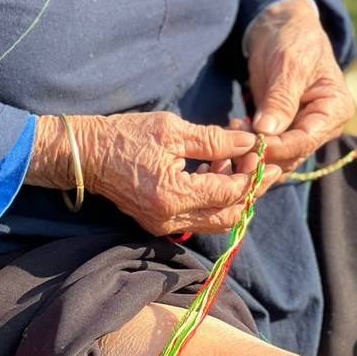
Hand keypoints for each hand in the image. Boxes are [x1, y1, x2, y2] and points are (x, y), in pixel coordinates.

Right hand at [28, 113, 280, 235]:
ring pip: (216, 221)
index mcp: (173, 194)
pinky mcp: (158, 223)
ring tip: (237, 162)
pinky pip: (198, 218)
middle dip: (250, 190)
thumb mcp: (172, 129)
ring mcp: (163, 225)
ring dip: (233, 196)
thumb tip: (250, 143)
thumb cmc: (125, 135)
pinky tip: (214, 171)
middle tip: (264, 165)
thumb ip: (214, 140)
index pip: (229, 192)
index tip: (271, 158)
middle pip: (228, 215)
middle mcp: (170, 218)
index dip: (254, 175)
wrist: (85, 154)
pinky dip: (213, 199)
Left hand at [242, 0, 354, 171]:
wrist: (281, 27)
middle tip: (233, 143)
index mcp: (335, 109)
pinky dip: (250, 144)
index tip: (251, 144)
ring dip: (253, 151)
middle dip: (263, 152)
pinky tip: (233, 130)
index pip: (306, 140)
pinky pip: (269, 146)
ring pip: (279, 156)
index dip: (278, 147)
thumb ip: (281, 99)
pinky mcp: (284, 128)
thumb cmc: (293, 39)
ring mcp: (303, 128)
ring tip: (231, 132)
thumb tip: (267, 131)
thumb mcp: (289, 64)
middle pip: (292, 154)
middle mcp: (323, 125)